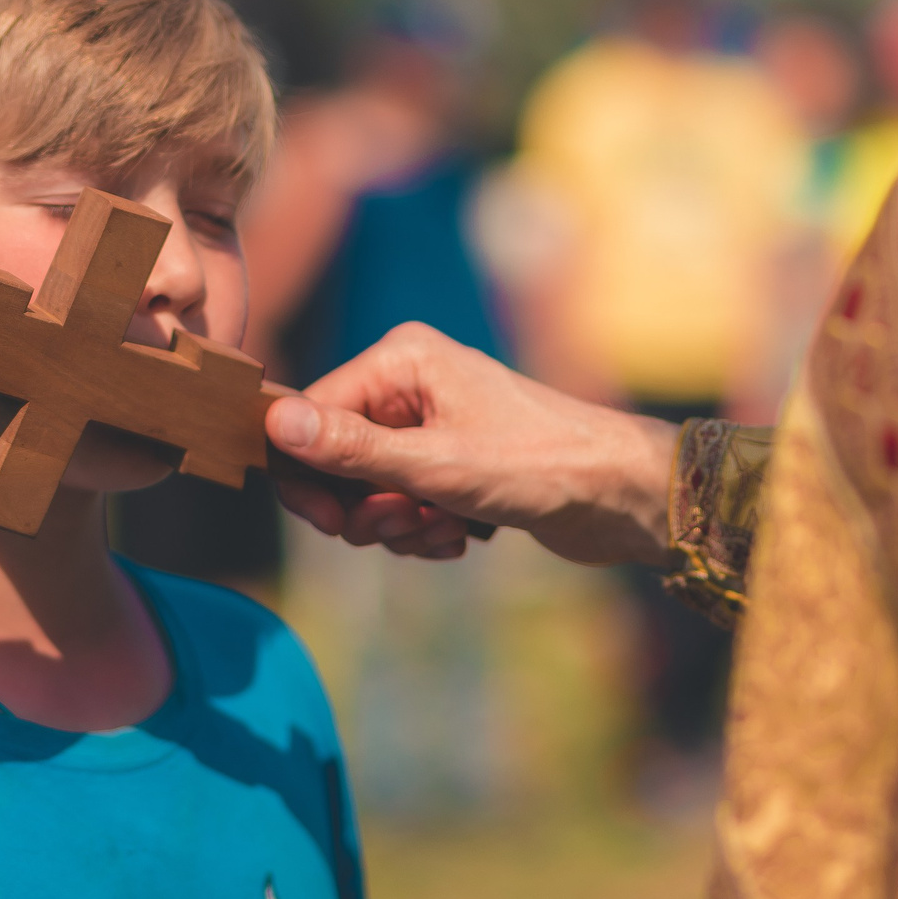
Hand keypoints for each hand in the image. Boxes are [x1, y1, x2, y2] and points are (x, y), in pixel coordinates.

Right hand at [265, 323, 678, 566]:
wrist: (620, 495)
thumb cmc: (538, 465)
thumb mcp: (434, 465)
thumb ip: (351, 448)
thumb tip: (276, 423)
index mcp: (402, 360)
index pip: (313, 413)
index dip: (308, 474)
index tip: (330, 524)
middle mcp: (412, 383)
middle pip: (337, 455)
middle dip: (363, 505)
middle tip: (400, 526)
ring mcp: (433, 423)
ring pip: (369, 489)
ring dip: (397, 524)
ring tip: (442, 530)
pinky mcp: (452, 462)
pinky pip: (403, 503)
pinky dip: (422, 529)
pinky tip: (459, 538)